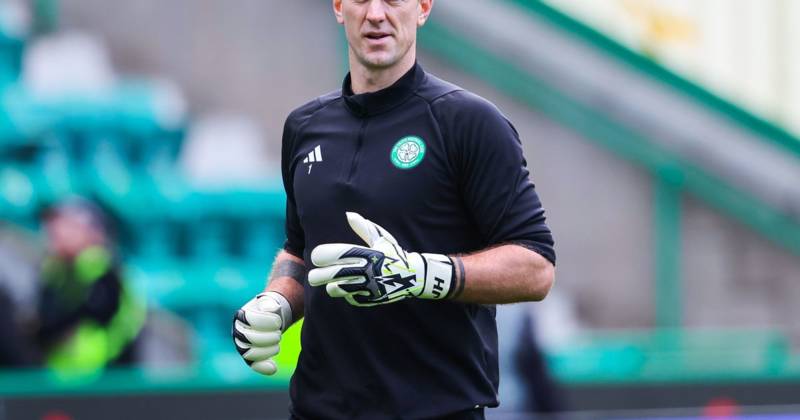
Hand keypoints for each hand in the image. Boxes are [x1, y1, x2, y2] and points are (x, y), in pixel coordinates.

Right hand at [232, 292, 291, 374]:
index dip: (265, 321)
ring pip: (249, 354)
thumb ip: (270, 304)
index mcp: (241, 316)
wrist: (271, 318)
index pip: (249, 320)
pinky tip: (273, 368)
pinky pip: (253, 364)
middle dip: (267, 337)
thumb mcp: (270, 303)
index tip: (278, 322)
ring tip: (278, 341)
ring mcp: (242, 345)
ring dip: (267, 350)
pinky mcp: (249, 355)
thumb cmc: (270, 309)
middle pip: (248, 339)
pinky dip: (262, 367)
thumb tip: (270, 309)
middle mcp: (238, 331)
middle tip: (279, 334)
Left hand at [308, 212, 455, 306]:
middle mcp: (365, 269)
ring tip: (331, 283)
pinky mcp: (370, 299)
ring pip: (336, 289)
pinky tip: (350, 289)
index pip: (334, 254)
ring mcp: (367, 286)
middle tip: (313, 276)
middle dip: (316, 276)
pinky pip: (350, 299)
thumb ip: (363, 228)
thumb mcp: (381, 239)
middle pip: (330, 274)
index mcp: (365, 253)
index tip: (317, 257)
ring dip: (330, 287)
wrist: (414, 276)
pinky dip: (347, 295)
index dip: (320, 255)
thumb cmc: (394, 255)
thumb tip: (348, 214)